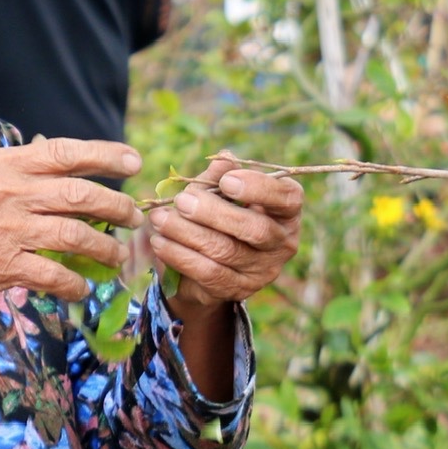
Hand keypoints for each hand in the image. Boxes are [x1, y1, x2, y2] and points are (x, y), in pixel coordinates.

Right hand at [0, 139, 144, 329]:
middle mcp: (10, 194)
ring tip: (118, 257)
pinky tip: (81, 290)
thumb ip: (8, 173)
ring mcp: (9, 231)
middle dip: (116, 206)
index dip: (106, 154)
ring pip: (76, 236)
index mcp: (2, 165)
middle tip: (134, 218)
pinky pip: (54, 276)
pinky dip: (74, 285)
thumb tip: (50, 164)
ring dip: (105, 248)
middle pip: (81, 194)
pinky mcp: (4, 267)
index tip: (134, 162)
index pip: (64, 152)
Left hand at [148, 156, 302, 323]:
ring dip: (188, 233)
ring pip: (227, 251)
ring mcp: (264, 270)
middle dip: (213, 213)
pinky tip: (160, 242)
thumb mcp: (217, 192)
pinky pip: (209, 273)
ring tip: (160, 220)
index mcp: (286, 211)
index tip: (226, 182)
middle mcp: (283, 242)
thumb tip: (224, 159)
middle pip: (255, 229)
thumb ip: (220, 176)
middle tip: (181, 201)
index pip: (287, 198)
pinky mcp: (239, 289)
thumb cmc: (216, 215)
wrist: (204, 263)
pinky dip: (180, 256)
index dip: (259, 188)